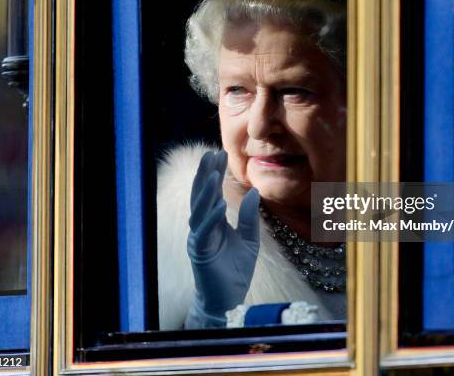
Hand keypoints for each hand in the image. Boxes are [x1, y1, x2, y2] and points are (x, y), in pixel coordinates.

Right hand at [184, 150, 259, 328]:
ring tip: (214, 173)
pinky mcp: (200, 252)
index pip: (213, 192)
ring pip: (199, 209)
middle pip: (202, 195)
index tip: (220, 153)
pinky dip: (210, 216)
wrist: (228, 300)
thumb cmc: (235, 270)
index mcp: (214, 221)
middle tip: (212, 153)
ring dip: (206, 191)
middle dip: (206, 174)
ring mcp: (199, 238)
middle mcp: (203, 226)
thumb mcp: (249, 240)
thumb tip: (253, 192)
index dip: (215, 173)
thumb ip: (249, 218)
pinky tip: (218, 203)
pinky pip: (204, 231)